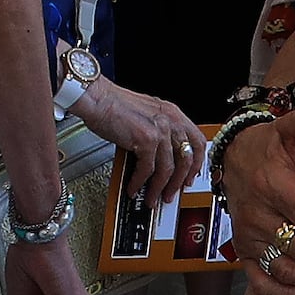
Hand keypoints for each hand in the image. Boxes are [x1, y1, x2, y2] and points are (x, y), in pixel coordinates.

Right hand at [77, 78, 201, 203]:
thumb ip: (159, 131)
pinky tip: (134, 187)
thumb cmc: (114, 104)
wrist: (97, 97)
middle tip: (171, 193)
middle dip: (179, 182)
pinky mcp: (146, 139)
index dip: (197, 163)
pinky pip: (147, 170)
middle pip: (187, 159)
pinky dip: (140, 182)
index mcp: (173, 113)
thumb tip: (162, 156)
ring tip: (151, 197)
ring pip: (168, 169)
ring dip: (159, 188)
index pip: (197, 141)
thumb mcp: (147, 114)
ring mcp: (160, 129)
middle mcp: (170, 120)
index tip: (191, 176)